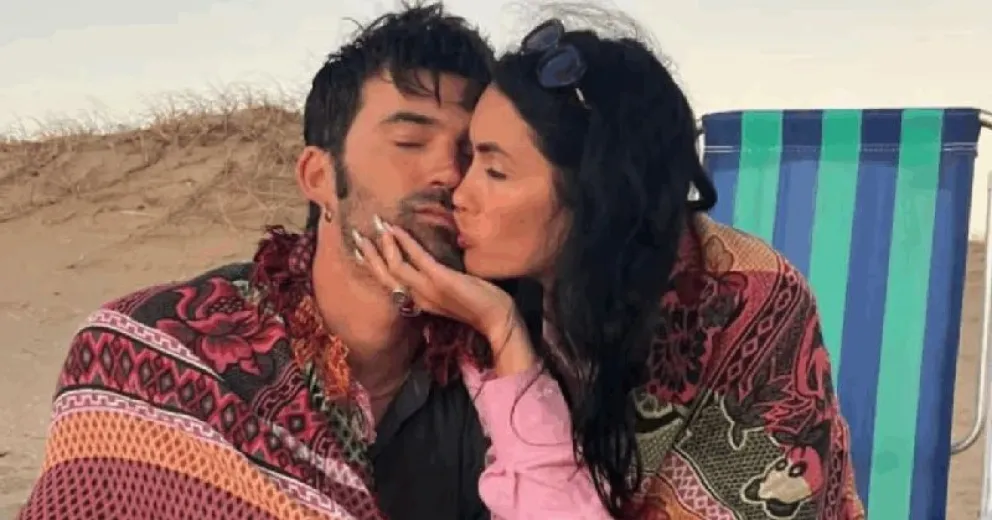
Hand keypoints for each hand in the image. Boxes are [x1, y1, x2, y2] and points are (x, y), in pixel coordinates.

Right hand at [351, 215, 514, 339]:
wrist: (498, 319)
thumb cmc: (479, 302)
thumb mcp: (450, 291)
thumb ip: (436, 280)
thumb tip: (429, 263)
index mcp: (419, 301)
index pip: (388, 283)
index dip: (372, 265)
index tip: (360, 249)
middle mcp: (418, 297)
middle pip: (384, 276)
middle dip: (369, 255)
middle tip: (356, 234)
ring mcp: (428, 289)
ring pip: (394, 268)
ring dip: (384, 246)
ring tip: (377, 226)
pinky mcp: (440, 280)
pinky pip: (418, 258)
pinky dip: (405, 242)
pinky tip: (397, 229)